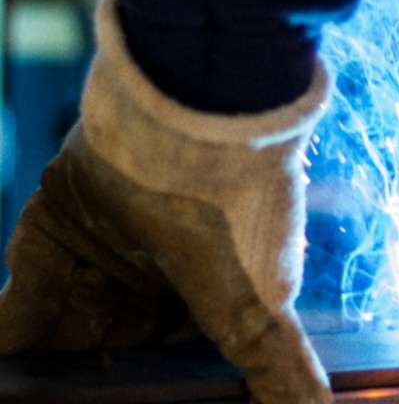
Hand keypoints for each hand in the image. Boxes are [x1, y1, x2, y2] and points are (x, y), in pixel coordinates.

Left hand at [0, 0, 331, 403]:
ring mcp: (108, 246)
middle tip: (71, 400)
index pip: (178, 354)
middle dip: (99, 375)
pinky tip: (5, 373)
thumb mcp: (258, 309)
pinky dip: (10, 335)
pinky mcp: (58, 226)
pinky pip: (25, 296)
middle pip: (119, 342)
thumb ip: (280, 368)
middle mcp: (162, 267)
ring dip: (48, 363)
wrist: (196, 114)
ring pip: (68, 326)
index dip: (155, 382)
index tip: (138, 403)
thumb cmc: (240, 215)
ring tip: (33, 396)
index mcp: (214, 287)